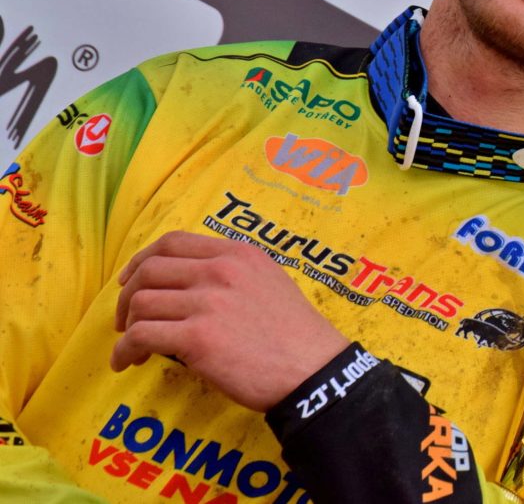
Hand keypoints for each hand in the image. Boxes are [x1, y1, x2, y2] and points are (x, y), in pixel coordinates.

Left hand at [111, 230, 348, 410]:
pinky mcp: (198, 338)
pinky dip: (124, 351)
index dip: (142, 259)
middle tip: (126, 319)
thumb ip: (232, 273)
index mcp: (237, 253)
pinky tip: (127, 363)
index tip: (130, 279)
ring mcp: (208, 303)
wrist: (312, 369)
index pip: (174, 241)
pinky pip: (141, 336)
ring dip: (127, 327)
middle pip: (149, 270)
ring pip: (140, 303)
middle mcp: (220, 270)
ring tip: (132, 347)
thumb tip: (188, 283)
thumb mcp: (269, 281)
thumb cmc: (294, 333)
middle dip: (126, 296)